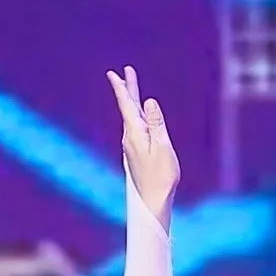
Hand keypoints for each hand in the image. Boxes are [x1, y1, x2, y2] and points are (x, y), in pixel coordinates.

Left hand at [108, 67, 178, 226]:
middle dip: (127, 90)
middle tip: (122, 73)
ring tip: (131, 88)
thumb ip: (156, 123)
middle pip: (128, 108)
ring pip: (132, 118)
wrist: (152, 201)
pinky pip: (136, 128)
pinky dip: (137, 116)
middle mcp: (130, 138)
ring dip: (132, 101)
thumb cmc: (160, 176)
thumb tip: (149, 102)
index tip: (113, 74)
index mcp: (135, 133)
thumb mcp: (162, 146)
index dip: (121, 88)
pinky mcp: (136, 153)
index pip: (126, 105)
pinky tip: (140, 116)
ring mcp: (132, 146)